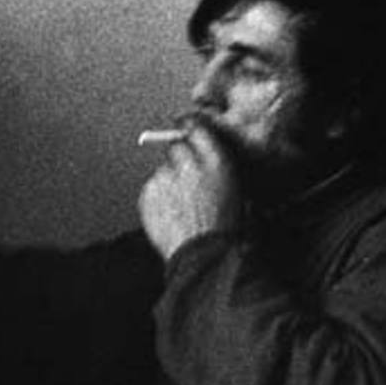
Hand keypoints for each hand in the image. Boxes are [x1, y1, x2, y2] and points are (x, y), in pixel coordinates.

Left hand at [138, 123, 245, 259]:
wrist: (204, 257)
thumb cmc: (226, 230)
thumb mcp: (238, 192)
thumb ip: (219, 167)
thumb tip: (207, 156)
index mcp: (215, 160)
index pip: (196, 126)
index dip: (190, 127)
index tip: (187, 126)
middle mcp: (188, 163)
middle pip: (176, 146)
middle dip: (180, 158)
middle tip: (189, 180)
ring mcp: (164, 177)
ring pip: (163, 170)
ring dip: (170, 182)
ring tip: (183, 207)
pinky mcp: (148, 193)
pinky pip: (152, 189)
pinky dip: (159, 199)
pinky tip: (172, 215)